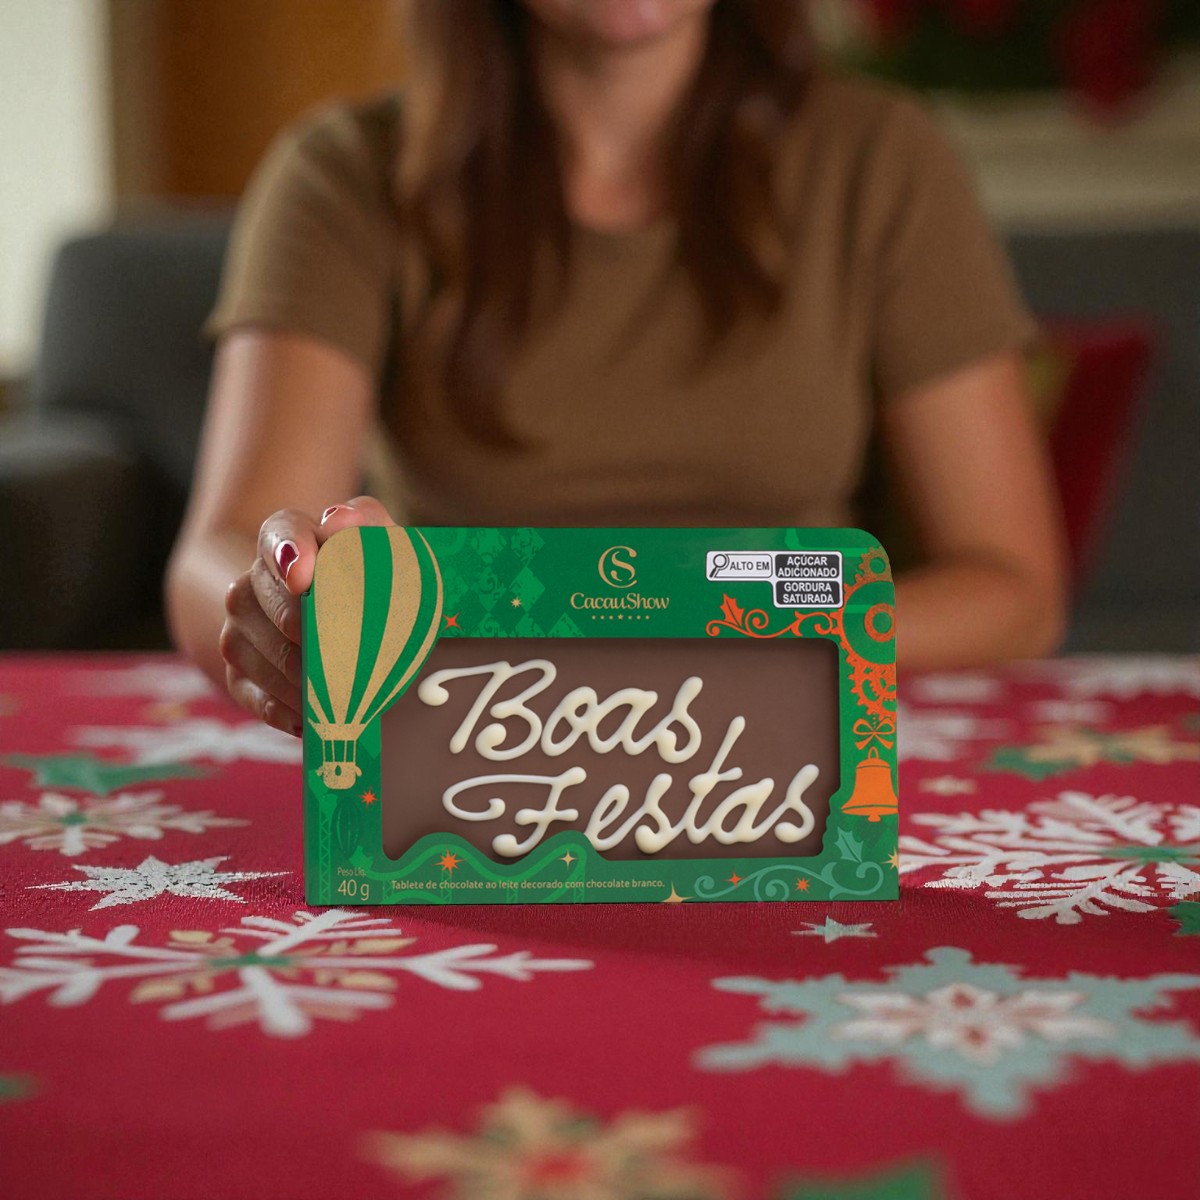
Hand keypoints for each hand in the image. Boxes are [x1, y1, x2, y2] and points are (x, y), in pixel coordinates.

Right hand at [219, 496, 397, 734]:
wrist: (329, 614)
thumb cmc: (365, 575)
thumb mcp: (378, 544)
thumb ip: (370, 524)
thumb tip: (342, 520)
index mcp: (286, 537)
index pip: (281, 534)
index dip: (292, 554)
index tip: (305, 578)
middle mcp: (251, 581)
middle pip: (276, 607)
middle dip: (315, 634)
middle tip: (355, 656)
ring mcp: (239, 630)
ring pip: (270, 657)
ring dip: (311, 679)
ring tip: (352, 694)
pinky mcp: (238, 675)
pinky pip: (260, 699)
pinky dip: (292, 710)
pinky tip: (319, 717)